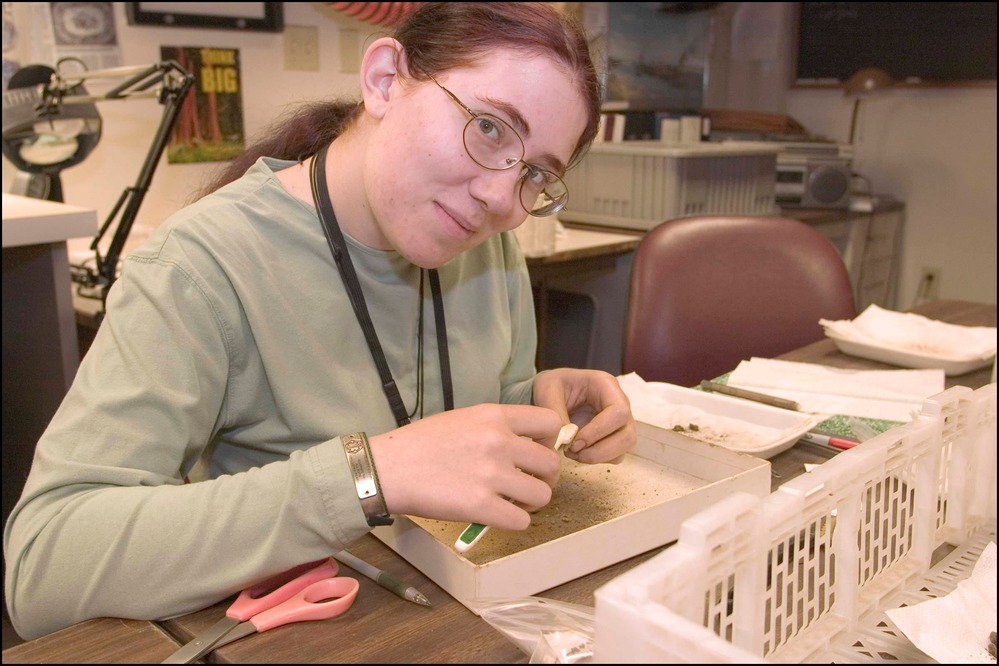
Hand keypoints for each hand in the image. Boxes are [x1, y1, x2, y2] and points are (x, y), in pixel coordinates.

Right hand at [368, 404, 562, 529]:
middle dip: (544, 477)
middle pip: (552, 463)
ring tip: (512, 502)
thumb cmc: (419, 445)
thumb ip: (495, 428)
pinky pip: (522, 521)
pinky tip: (497, 516)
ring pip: (543, 494)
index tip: (535, 452)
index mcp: (494, 416)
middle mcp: (499, 441)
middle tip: (526, 484)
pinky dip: (513, 522)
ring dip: (531, 502)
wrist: (387, 469)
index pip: (550, 422)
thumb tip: (524, 447)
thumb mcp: (462, 419)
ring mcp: (492, 475)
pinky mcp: (482, 507)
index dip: (549, 441)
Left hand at [532, 368, 635, 463]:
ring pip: (624, 447)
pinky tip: (577, 453)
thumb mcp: (548, 390)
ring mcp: (620, 421)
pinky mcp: (615, 436)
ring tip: (572, 452)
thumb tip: (566, 440)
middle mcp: (620, 403)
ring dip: (599, 457)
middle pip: (628, 435)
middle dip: (600, 450)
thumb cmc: (554, 385)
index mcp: (606, 385)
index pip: (618, 412)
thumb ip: (555, 412)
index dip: (599, 431)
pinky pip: (616, 455)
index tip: (574, 442)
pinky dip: (598, 459)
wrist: (554, 390)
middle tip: (572, 452)